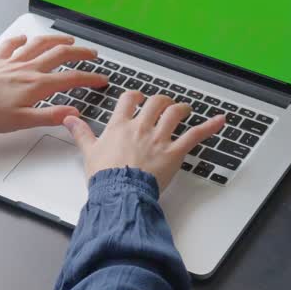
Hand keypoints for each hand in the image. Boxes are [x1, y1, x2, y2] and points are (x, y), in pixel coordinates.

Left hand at [0, 34, 107, 132]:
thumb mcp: (22, 122)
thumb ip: (50, 116)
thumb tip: (73, 113)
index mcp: (36, 84)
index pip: (70, 78)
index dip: (90, 78)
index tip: (102, 78)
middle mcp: (27, 69)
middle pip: (59, 54)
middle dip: (80, 53)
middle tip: (92, 54)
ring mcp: (11, 62)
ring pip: (39, 45)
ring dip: (56, 40)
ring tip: (68, 40)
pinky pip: (11, 46)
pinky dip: (21, 41)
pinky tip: (24, 39)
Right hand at [63, 91, 226, 192]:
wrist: (119, 193)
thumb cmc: (105, 176)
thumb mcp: (89, 152)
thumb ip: (81, 133)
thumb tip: (69, 120)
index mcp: (120, 125)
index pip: (129, 100)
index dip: (136, 96)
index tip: (138, 98)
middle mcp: (141, 127)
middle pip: (155, 102)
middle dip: (161, 100)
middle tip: (164, 104)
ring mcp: (159, 138)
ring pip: (174, 113)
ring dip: (181, 108)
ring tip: (185, 109)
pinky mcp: (174, 152)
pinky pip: (195, 135)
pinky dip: (210, 127)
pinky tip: (221, 120)